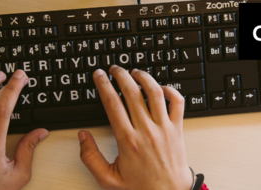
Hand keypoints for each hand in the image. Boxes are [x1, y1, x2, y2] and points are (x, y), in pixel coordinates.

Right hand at [78, 65, 192, 189]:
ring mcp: (164, 128)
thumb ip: (90, 158)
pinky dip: (170, 90)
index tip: (99, 76)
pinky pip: (177, 103)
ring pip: (154, 93)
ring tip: (135, 72)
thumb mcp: (107, 179)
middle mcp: (146, 131)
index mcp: (128, 141)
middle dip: (121, 75)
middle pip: (132, 92)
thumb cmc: (140, 188)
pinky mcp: (178, 130)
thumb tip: (82, 136)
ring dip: (144, 77)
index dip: (103, 85)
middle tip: (114, 69)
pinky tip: (160, 88)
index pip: (112, 103)